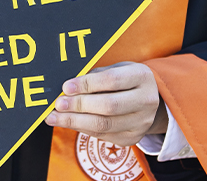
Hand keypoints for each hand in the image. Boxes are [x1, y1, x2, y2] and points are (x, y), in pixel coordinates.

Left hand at [44, 61, 167, 145]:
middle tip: (58, 104)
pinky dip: (82, 129)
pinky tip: (69, 122)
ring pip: (103, 125)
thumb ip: (97, 76)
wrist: (150, 101)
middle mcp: (146, 101)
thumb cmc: (127, 81)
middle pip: (108, 106)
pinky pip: (102, 136)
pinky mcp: (132, 138)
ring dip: (75, 121)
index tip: (66, 87)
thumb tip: (68, 87)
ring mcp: (141, 123)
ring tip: (55, 117)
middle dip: (79, 105)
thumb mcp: (118, 69)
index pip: (112, 80)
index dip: (87, 84)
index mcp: (142, 77)